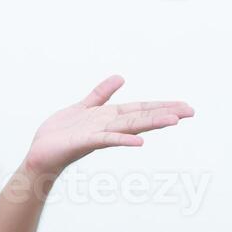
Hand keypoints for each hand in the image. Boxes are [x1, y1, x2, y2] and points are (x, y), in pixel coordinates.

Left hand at [23, 75, 193, 180]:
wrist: (40, 153)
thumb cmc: (60, 134)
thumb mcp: (82, 108)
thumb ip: (101, 94)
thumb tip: (121, 78)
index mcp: (108, 117)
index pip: (140, 109)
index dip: (161, 105)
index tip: (184, 105)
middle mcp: (107, 126)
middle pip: (140, 117)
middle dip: (165, 113)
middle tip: (191, 112)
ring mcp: (98, 135)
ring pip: (129, 126)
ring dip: (151, 123)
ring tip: (174, 121)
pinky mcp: (84, 143)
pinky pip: (106, 140)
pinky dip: (123, 139)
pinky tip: (140, 142)